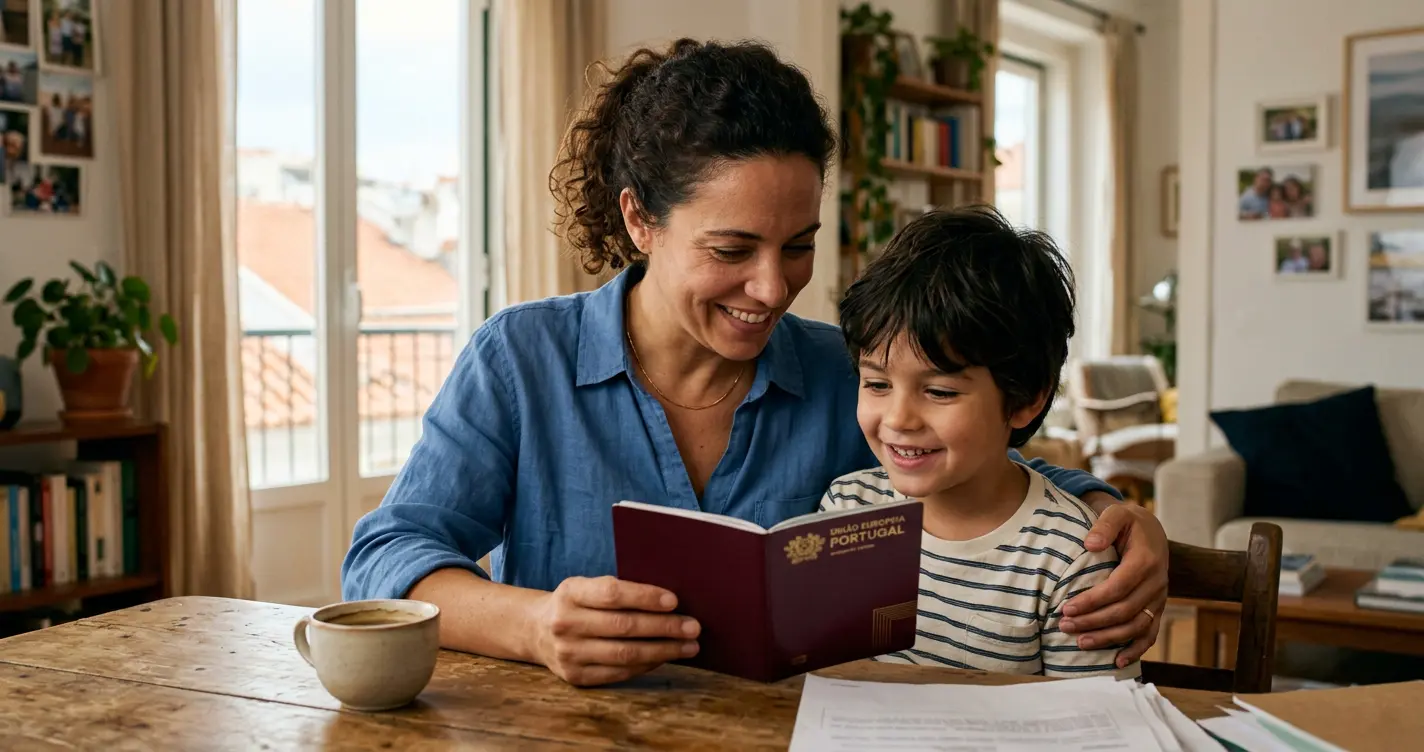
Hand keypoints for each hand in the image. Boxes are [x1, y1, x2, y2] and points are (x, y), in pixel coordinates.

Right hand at [531, 576, 700, 686]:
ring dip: (663, 650)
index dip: (645, 597)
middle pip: (623, 626)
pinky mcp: (576, 677)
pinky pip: (619, 672)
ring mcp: (569, 654)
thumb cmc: (575, 604)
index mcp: (570, 593)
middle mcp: (565, 624)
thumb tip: (669, 601)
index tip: (674, 600)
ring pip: (625, 654)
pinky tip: (665, 658)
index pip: (612, 594)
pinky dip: (646, 665)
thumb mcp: (585, 587)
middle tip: (693, 626)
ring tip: (689, 646)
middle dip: (664, 627)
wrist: (536, 631)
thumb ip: (616, 591)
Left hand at [1060, 499, 1168, 667]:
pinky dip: (1135, 650)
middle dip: (1093, 622)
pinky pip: (1150, 634)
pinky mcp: (1157, 609)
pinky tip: (1116, 662)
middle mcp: (1156, 583)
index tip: (1066, 608)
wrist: (1151, 530)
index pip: (1117, 588)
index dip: (1092, 601)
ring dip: (1108, 638)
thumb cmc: (1128, 522)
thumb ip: (1104, 526)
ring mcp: (1159, 599)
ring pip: (1135, 626)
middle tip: (1064, 626)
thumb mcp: (1117, 514)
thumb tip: (1090, 544)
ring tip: (1080, 643)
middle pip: (1124, 611)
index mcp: (1145, 561)